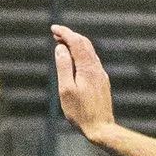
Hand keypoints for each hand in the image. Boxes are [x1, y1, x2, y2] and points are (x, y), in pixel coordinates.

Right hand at [51, 22, 120, 140]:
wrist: (101, 128)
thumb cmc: (80, 112)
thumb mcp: (66, 89)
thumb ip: (64, 67)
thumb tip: (60, 48)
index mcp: (87, 68)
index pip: (76, 42)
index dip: (65, 33)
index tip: (53, 28)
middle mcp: (96, 68)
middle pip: (84, 44)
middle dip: (70, 36)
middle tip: (55, 34)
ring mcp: (101, 74)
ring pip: (89, 52)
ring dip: (76, 44)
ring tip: (62, 44)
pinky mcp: (102, 81)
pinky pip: (91, 60)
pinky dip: (81, 54)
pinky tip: (75, 59)